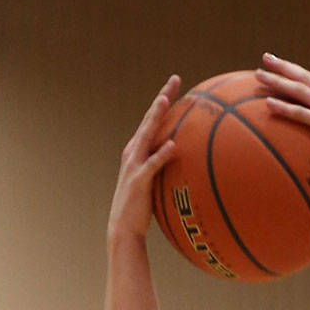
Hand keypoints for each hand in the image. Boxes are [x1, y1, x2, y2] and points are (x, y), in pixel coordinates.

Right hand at [108, 77, 180, 245]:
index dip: (163, 101)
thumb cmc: (142, 209)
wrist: (124, 229)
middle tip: (175, 79)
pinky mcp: (138, 182)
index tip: (176, 84)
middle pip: (149, 119)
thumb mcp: (156, 185)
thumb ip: (166, 170)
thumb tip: (186, 162)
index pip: (153, 121)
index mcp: (138, 151)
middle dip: (162, 98)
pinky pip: (152, 165)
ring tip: (166, 101)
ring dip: (155, 117)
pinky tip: (172, 145)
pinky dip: (161, 155)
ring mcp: (134, 165)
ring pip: (146, 135)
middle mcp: (134, 152)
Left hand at [256, 57, 309, 181]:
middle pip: (304, 77)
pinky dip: (283, 107)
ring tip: (259, 77)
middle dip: (283, 66)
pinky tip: (268, 104)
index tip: (280, 64)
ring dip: (277, 81)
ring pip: (299, 90)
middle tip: (266, 58)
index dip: (296, 71)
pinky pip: (300, 113)